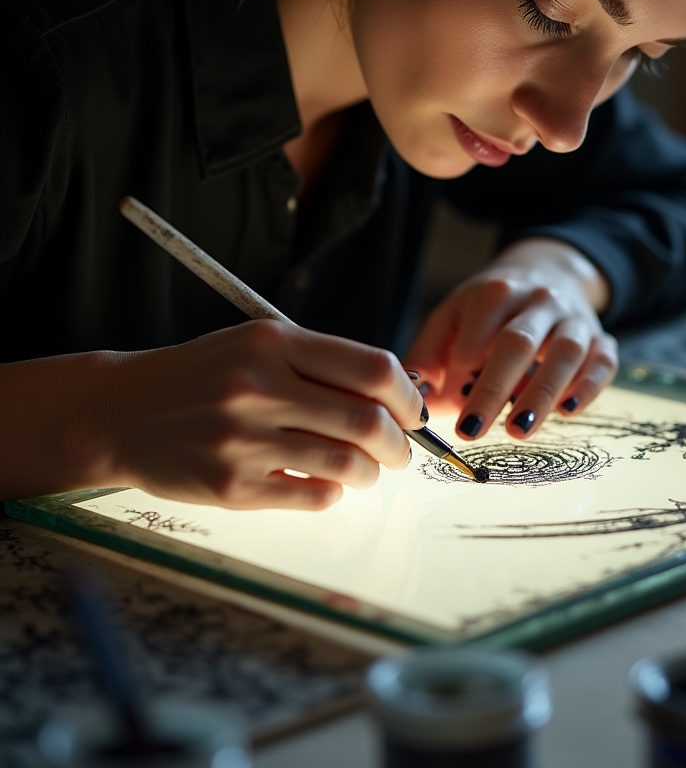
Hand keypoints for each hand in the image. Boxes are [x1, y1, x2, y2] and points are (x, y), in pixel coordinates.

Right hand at [0, 320, 423, 508]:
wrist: (120, 412)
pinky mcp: (231, 487)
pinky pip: (313, 496)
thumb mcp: (258, 344)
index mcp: (274, 343)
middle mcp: (260, 388)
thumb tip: (396, 395)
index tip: (412, 411)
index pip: (373, 370)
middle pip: (368, 422)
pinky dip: (333, 492)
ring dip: (370, 472)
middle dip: (399, 444)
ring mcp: (244, 440)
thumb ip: (321, 362)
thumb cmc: (202, 376)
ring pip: (346, 465)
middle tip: (399, 451)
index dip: (407, 396)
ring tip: (365, 469)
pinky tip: (326, 482)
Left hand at [406, 238, 618, 440]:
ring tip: (518, 430)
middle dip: (493, 389)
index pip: (474, 339)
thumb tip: (412, 400)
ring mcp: (573, 318)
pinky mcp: (601, 337)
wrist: (549, 270)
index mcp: (496, 292)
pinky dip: (588, 386)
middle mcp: (538, 300)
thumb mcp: (454, 315)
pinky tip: (568, 410)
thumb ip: (430, 355)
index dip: (458, 377)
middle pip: (517, 343)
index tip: (446, 409)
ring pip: (564, 353)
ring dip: (541, 393)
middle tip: (471, 430)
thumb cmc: (492, 305)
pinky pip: (603, 361)